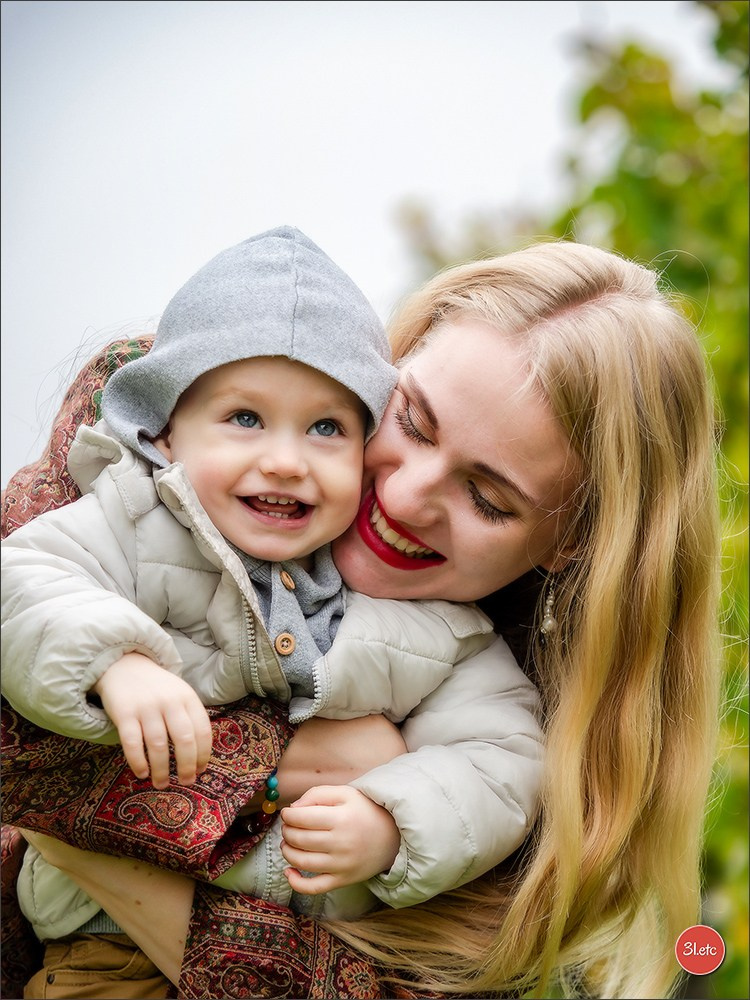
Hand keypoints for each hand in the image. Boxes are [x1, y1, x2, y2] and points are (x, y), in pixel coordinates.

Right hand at [92, 652, 212, 787]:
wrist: (123, 665)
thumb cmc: (156, 688)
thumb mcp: (179, 694)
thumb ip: (189, 717)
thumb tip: (198, 757)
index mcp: (187, 697)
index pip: (202, 730)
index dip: (203, 754)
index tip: (201, 770)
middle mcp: (169, 701)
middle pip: (184, 740)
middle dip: (187, 766)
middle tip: (186, 782)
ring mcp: (146, 707)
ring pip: (158, 746)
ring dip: (161, 770)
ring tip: (162, 784)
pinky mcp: (124, 713)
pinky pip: (132, 743)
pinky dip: (138, 762)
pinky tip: (142, 773)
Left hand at [280, 784, 399, 894]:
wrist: (393, 837)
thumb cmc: (366, 811)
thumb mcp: (345, 793)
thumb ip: (317, 794)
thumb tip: (293, 810)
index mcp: (341, 818)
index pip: (302, 818)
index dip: (288, 815)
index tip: (287, 813)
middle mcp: (341, 843)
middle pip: (300, 839)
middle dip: (287, 831)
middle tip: (288, 826)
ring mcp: (341, 865)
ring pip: (302, 861)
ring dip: (287, 851)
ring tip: (288, 842)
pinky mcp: (343, 880)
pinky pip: (314, 888)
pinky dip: (296, 883)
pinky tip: (289, 872)